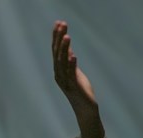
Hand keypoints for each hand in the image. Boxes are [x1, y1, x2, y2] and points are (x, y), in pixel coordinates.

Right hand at [50, 22, 103, 137]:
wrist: (86, 109)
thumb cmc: (81, 91)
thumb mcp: (75, 72)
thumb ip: (70, 61)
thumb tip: (68, 48)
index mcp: (59, 70)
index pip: (56, 50)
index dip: (56, 37)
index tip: (59, 23)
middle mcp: (59, 75)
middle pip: (57, 54)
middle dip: (59, 39)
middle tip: (62, 24)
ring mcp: (66, 82)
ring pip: (63, 63)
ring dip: (64, 49)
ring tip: (67, 36)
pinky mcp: (74, 88)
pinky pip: (71, 75)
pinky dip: (71, 65)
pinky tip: (73, 55)